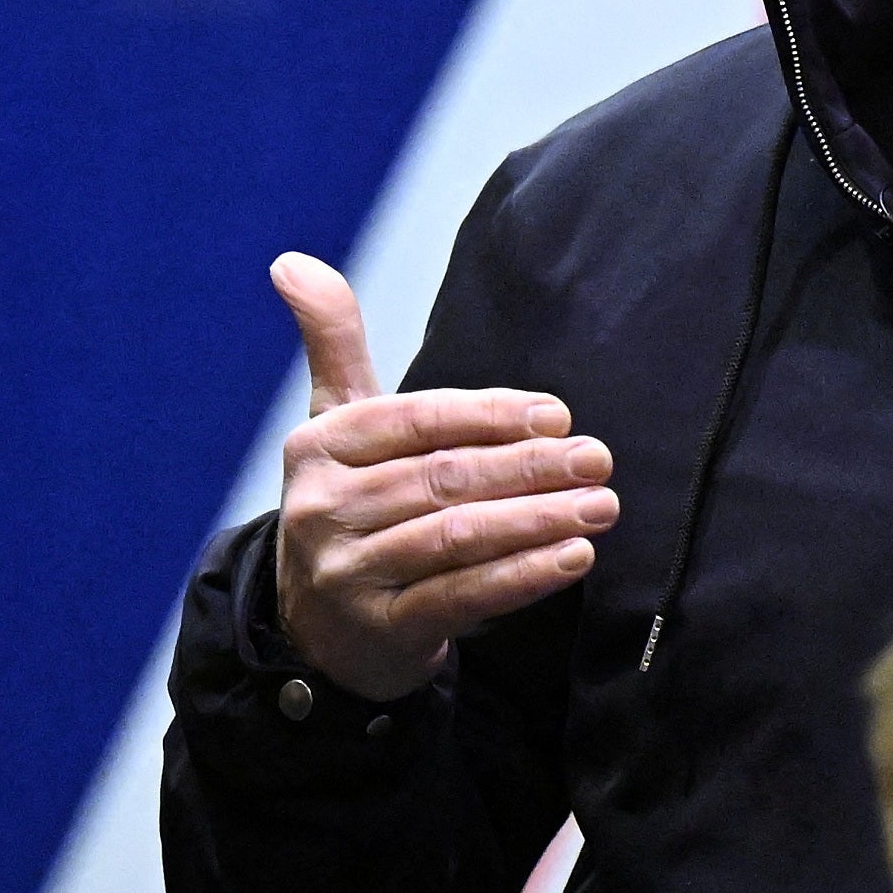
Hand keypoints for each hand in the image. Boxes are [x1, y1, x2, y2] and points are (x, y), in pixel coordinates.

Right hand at [265, 253, 618, 699]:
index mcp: (320, 447)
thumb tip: (291, 261)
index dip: (491, 415)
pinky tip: (573, 558)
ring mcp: (348, 574)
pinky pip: (460, 598)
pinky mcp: (379, 631)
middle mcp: (324, 509)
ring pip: (456, 538)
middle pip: (443, 478)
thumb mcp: (336, 425)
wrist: (317, 627)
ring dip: (536, 521)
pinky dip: (521, 577)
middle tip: (599, 459)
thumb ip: (333, 342)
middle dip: (529, 468)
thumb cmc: (350, 506)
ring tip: (600, 507)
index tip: (560, 416)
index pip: (417, 420)